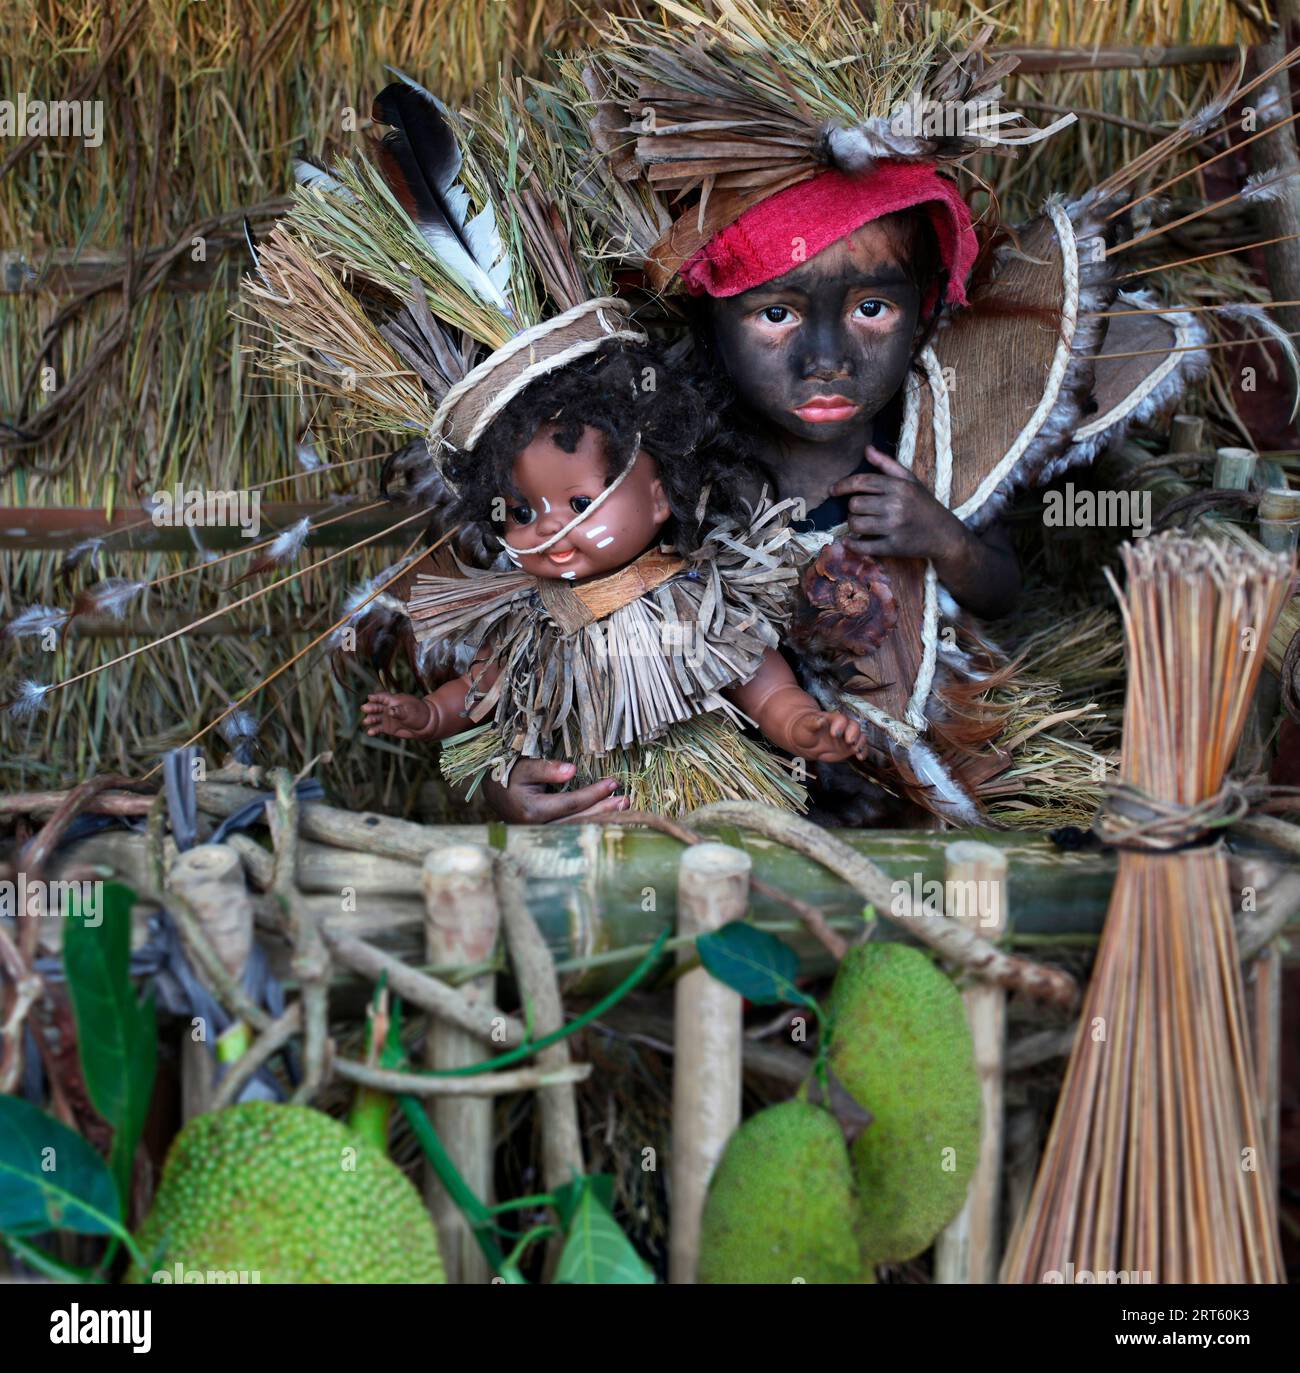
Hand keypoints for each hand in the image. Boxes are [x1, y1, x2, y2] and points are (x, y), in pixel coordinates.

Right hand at [362, 691, 434, 738]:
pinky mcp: (386, 728)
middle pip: (376, 706)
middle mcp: (387, 708)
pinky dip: (373, 730)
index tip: (370, 697)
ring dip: (370, 719)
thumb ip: (400, 711)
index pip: (383, 697)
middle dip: (370, 707)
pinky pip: (378, 728)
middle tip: (364, 708)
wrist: (424, 725)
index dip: (376, 697)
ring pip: (375, 717)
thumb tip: (390, 711)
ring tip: (366, 721)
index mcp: (394, 699)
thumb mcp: (411, 711)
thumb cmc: (419, 714)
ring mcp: (386, 718)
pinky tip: (370, 732)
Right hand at [481, 758, 629, 822]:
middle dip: (603, 810)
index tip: (613, 783)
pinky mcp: (546, 835)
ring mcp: (542, 835)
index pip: (570, 804)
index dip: (593, 794)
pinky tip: (607, 816)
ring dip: (601, 819)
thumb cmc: (508, 775)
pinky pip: (573, 830)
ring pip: (577, 829)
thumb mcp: (523, 767)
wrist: (491, 792)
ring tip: (622, 807)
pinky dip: (591, 822)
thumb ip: (545, 768)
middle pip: (578, 821)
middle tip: (625, 800)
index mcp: (532, 812)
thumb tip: (571, 770)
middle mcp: (538, 829)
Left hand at [786, 708, 868, 762]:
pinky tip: (860, 757)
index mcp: (832, 719)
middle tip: (849, 740)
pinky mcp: (849, 747)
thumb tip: (820, 720)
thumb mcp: (805, 725)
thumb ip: (812, 723)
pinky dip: (862, 752)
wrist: (804, 739)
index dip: (840, 725)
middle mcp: (842, 727)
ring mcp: (847, 737)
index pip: (840, 719)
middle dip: (854, 733)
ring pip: (859, 736)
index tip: (834, 733)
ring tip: (856, 750)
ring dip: (860, 743)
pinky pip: (859, 748)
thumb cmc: (804, 729)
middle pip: (854, 726)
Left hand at [830, 445, 967, 561]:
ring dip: (853, 524)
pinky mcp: (894, 547)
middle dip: (852, 508)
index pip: (862, 482)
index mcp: (899, 486)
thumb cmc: (925, 505)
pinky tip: (850, 541)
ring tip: (861, 523)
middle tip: (859, 511)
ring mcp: (894, 527)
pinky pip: (863, 546)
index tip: (832, 490)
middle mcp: (896, 505)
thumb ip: (887, 465)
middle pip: (855, 504)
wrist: (945, 535)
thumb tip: (867, 449)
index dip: (842, 485)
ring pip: (856, 524)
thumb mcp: (910, 481)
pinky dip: (852, 544)